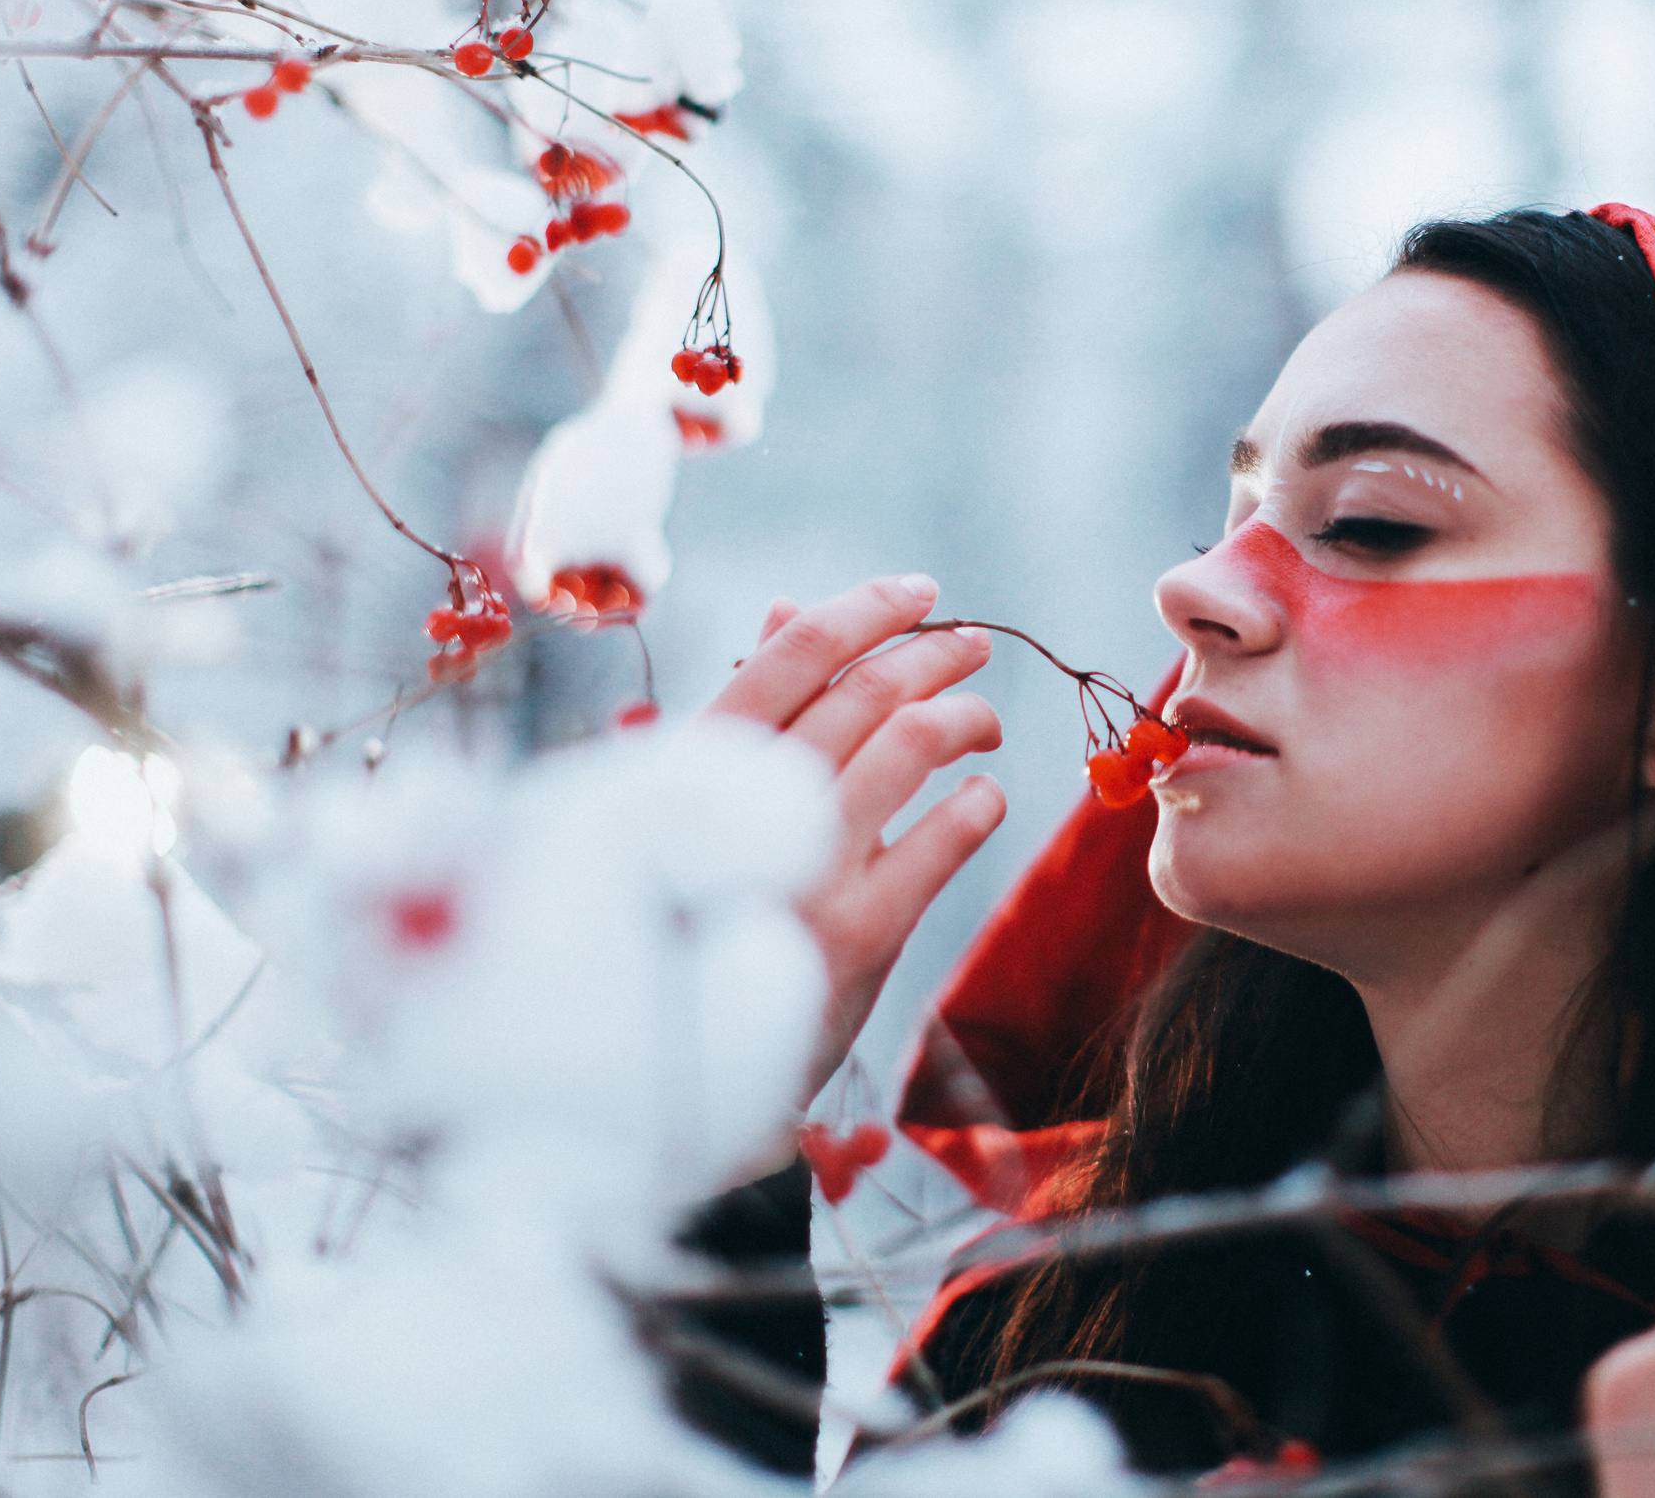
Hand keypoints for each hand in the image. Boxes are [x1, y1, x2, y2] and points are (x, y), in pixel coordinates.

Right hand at [709, 574, 1007, 1106]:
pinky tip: (983, 799)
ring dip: (966, 716)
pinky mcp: (860, 935)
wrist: (671, 1064)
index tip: (919, 591)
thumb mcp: (691, 807)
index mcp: (696, 766)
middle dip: (934, 654)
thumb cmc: (683, 910)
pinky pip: (947, 836)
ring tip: (983, 723)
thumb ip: (748, 712)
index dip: (865, 609)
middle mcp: (747, 807)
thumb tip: (786, 607)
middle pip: (866, 691)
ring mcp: (807, 868)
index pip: (790, 656)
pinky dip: (979, 804)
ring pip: (912, 744)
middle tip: (973, 646)